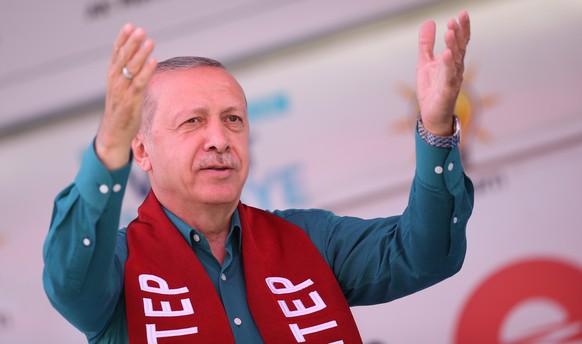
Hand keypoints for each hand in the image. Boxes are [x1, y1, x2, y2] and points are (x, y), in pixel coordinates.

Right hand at [95, 24, 156, 169]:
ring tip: (150, 41)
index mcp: (112, 77)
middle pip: (123, 57)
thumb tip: (140, 65)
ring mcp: (122, 92)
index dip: (123, 39)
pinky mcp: (131, 102)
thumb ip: (129, 78)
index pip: (116, 53)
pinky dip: (146, 72)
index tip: (130, 26)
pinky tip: (154, 61)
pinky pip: (139, 83)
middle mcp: (115, 82)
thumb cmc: (121, 112)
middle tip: (140, 30)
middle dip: (132, 43)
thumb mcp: (122, 91)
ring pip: (131, 68)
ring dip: (141, 54)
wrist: (113, 134)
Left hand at [416, 10, 469, 135]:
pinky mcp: (447, 91)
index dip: (462, 28)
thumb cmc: (432, 89)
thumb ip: (426, 44)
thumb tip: (429, 22)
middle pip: (460, 48)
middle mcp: (456, 69)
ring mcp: (453, 80)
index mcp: (452, 61)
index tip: (462, 14)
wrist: (431, 115)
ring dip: (453, 45)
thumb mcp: (425, 62)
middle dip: (459, 33)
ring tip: (450, 31)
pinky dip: (448, 65)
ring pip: (456, 60)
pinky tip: (447, 54)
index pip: (460, 42)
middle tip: (456, 19)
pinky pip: (449, 76)